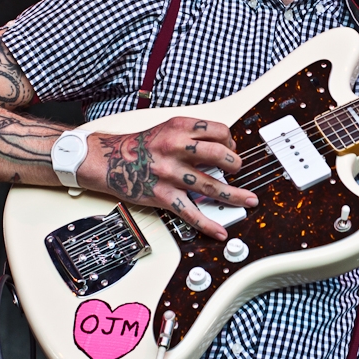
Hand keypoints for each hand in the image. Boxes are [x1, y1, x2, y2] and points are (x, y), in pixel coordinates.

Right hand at [78, 117, 257, 240]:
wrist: (110, 160)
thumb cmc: (142, 145)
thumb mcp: (169, 128)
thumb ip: (194, 135)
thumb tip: (223, 149)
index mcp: (180, 128)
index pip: (219, 131)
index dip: (231, 141)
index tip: (232, 150)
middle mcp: (176, 149)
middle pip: (219, 155)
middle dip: (235, 165)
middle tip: (238, 170)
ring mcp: (170, 173)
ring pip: (210, 185)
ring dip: (234, 195)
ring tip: (248, 200)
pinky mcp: (163, 195)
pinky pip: (190, 212)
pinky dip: (207, 224)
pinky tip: (219, 230)